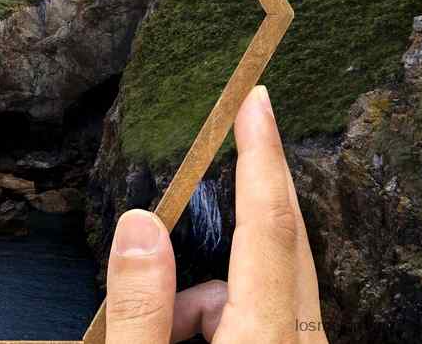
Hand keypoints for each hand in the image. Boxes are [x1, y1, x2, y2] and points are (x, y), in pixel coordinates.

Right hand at [104, 86, 327, 342]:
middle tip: (226, 142)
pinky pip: (265, 316)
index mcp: (264, 341)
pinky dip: (222, 315)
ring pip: (266, 288)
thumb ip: (139, 307)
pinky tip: (178, 340)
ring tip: (162, 329)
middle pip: (281, 245)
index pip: (268, 228)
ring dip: (211, 289)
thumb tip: (140, 225)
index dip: (261, 157)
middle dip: (238, 206)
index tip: (255, 102)